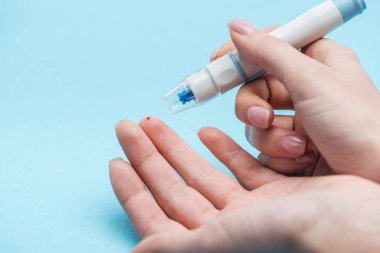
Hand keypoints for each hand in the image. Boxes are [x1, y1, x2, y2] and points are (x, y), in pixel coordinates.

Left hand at [110, 118, 379, 251]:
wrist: (363, 229)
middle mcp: (225, 231)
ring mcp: (249, 213)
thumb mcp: (230, 240)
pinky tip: (206, 133)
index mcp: (208, 246)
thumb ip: (181, 248)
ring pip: (201, 174)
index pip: (156, 215)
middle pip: (173, 189)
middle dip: (148, 157)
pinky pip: (239, 170)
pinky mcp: (274, 196)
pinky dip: (222, 150)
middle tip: (126, 128)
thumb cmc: (300, 238)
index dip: (132, 190)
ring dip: (176, 149)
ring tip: (154, 124)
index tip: (114, 161)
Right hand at [212, 20, 379, 180]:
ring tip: (299, 147)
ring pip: (255, 121)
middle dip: (253, 106)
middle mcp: (306, 89)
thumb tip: (237, 28)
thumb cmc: (359, 126)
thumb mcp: (312, 80)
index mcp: (317, 61)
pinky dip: (278, 154)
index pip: (269, 46)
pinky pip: (263, 146)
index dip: (242, 53)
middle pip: (254, 88)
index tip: (217, 61)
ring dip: (271, 136)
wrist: (378, 179)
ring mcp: (299, 120)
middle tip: (262, 117)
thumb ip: (269, 52)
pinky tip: (303, 159)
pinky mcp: (293, 148)